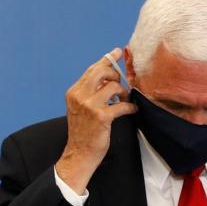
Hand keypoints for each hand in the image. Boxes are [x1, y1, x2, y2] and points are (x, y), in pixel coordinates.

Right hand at [55, 48, 135, 193]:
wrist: (79, 153)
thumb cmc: (84, 132)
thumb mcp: (81, 108)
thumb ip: (90, 93)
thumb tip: (108, 81)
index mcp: (74, 92)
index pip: (92, 70)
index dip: (106, 60)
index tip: (117, 52)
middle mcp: (80, 95)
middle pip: (102, 72)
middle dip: (116, 75)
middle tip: (121, 86)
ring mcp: (89, 105)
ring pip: (114, 86)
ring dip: (124, 93)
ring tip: (125, 101)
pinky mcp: (101, 117)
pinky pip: (122, 105)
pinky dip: (130, 107)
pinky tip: (131, 110)